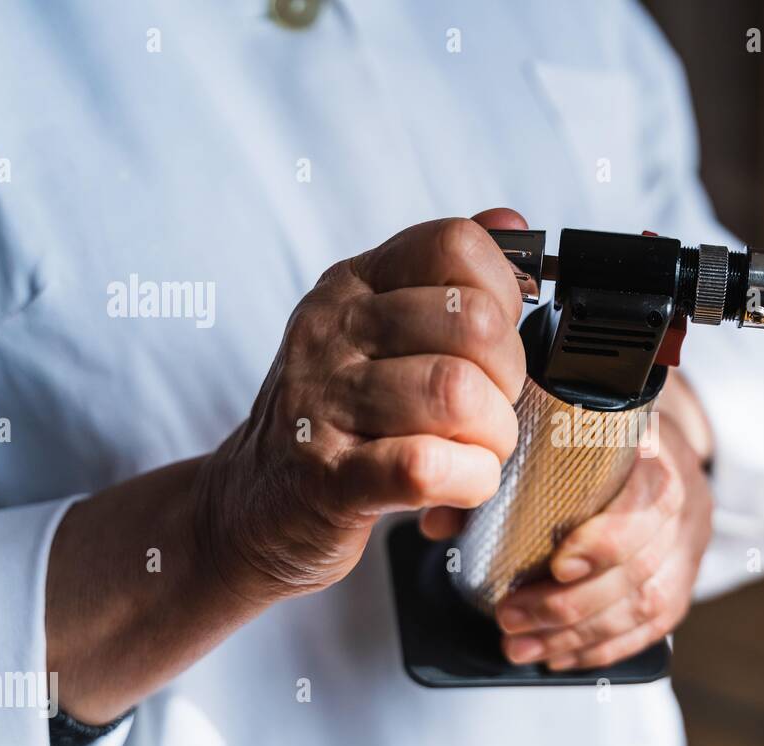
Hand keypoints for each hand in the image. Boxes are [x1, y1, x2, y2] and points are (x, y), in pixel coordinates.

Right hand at [196, 209, 527, 603]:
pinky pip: (424, 465)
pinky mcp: (330, 479)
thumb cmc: (336, 419)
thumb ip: (444, 279)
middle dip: (509, 376)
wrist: (252, 505)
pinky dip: (468, 480)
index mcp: (354, 285)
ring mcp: (323, 403)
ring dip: (494, 436)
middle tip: (493, 409)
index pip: (455, 246)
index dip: (503, 294)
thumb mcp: (377, 333)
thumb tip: (511, 221)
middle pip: (472, 322)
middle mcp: (333, 331)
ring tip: (479, 451)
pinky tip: (460, 484)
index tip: (495, 341)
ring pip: (457, 393)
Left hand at [484, 376, 714, 670]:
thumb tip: (440, 522)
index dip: (606, 539)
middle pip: (638, 566)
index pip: (648, 500)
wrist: (663, 450)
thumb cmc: (601, 445)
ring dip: (577, 634)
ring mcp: (689, 546)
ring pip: (646, 604)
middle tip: (510, 617)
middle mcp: (684, 502)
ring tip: (521, 647)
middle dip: (569, 603)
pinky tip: (560, 655)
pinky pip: (653, 628)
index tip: (557, 565)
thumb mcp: (560, 440)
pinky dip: (603, 648)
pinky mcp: (685, 582)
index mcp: (657, 455)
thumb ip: (502, 476)